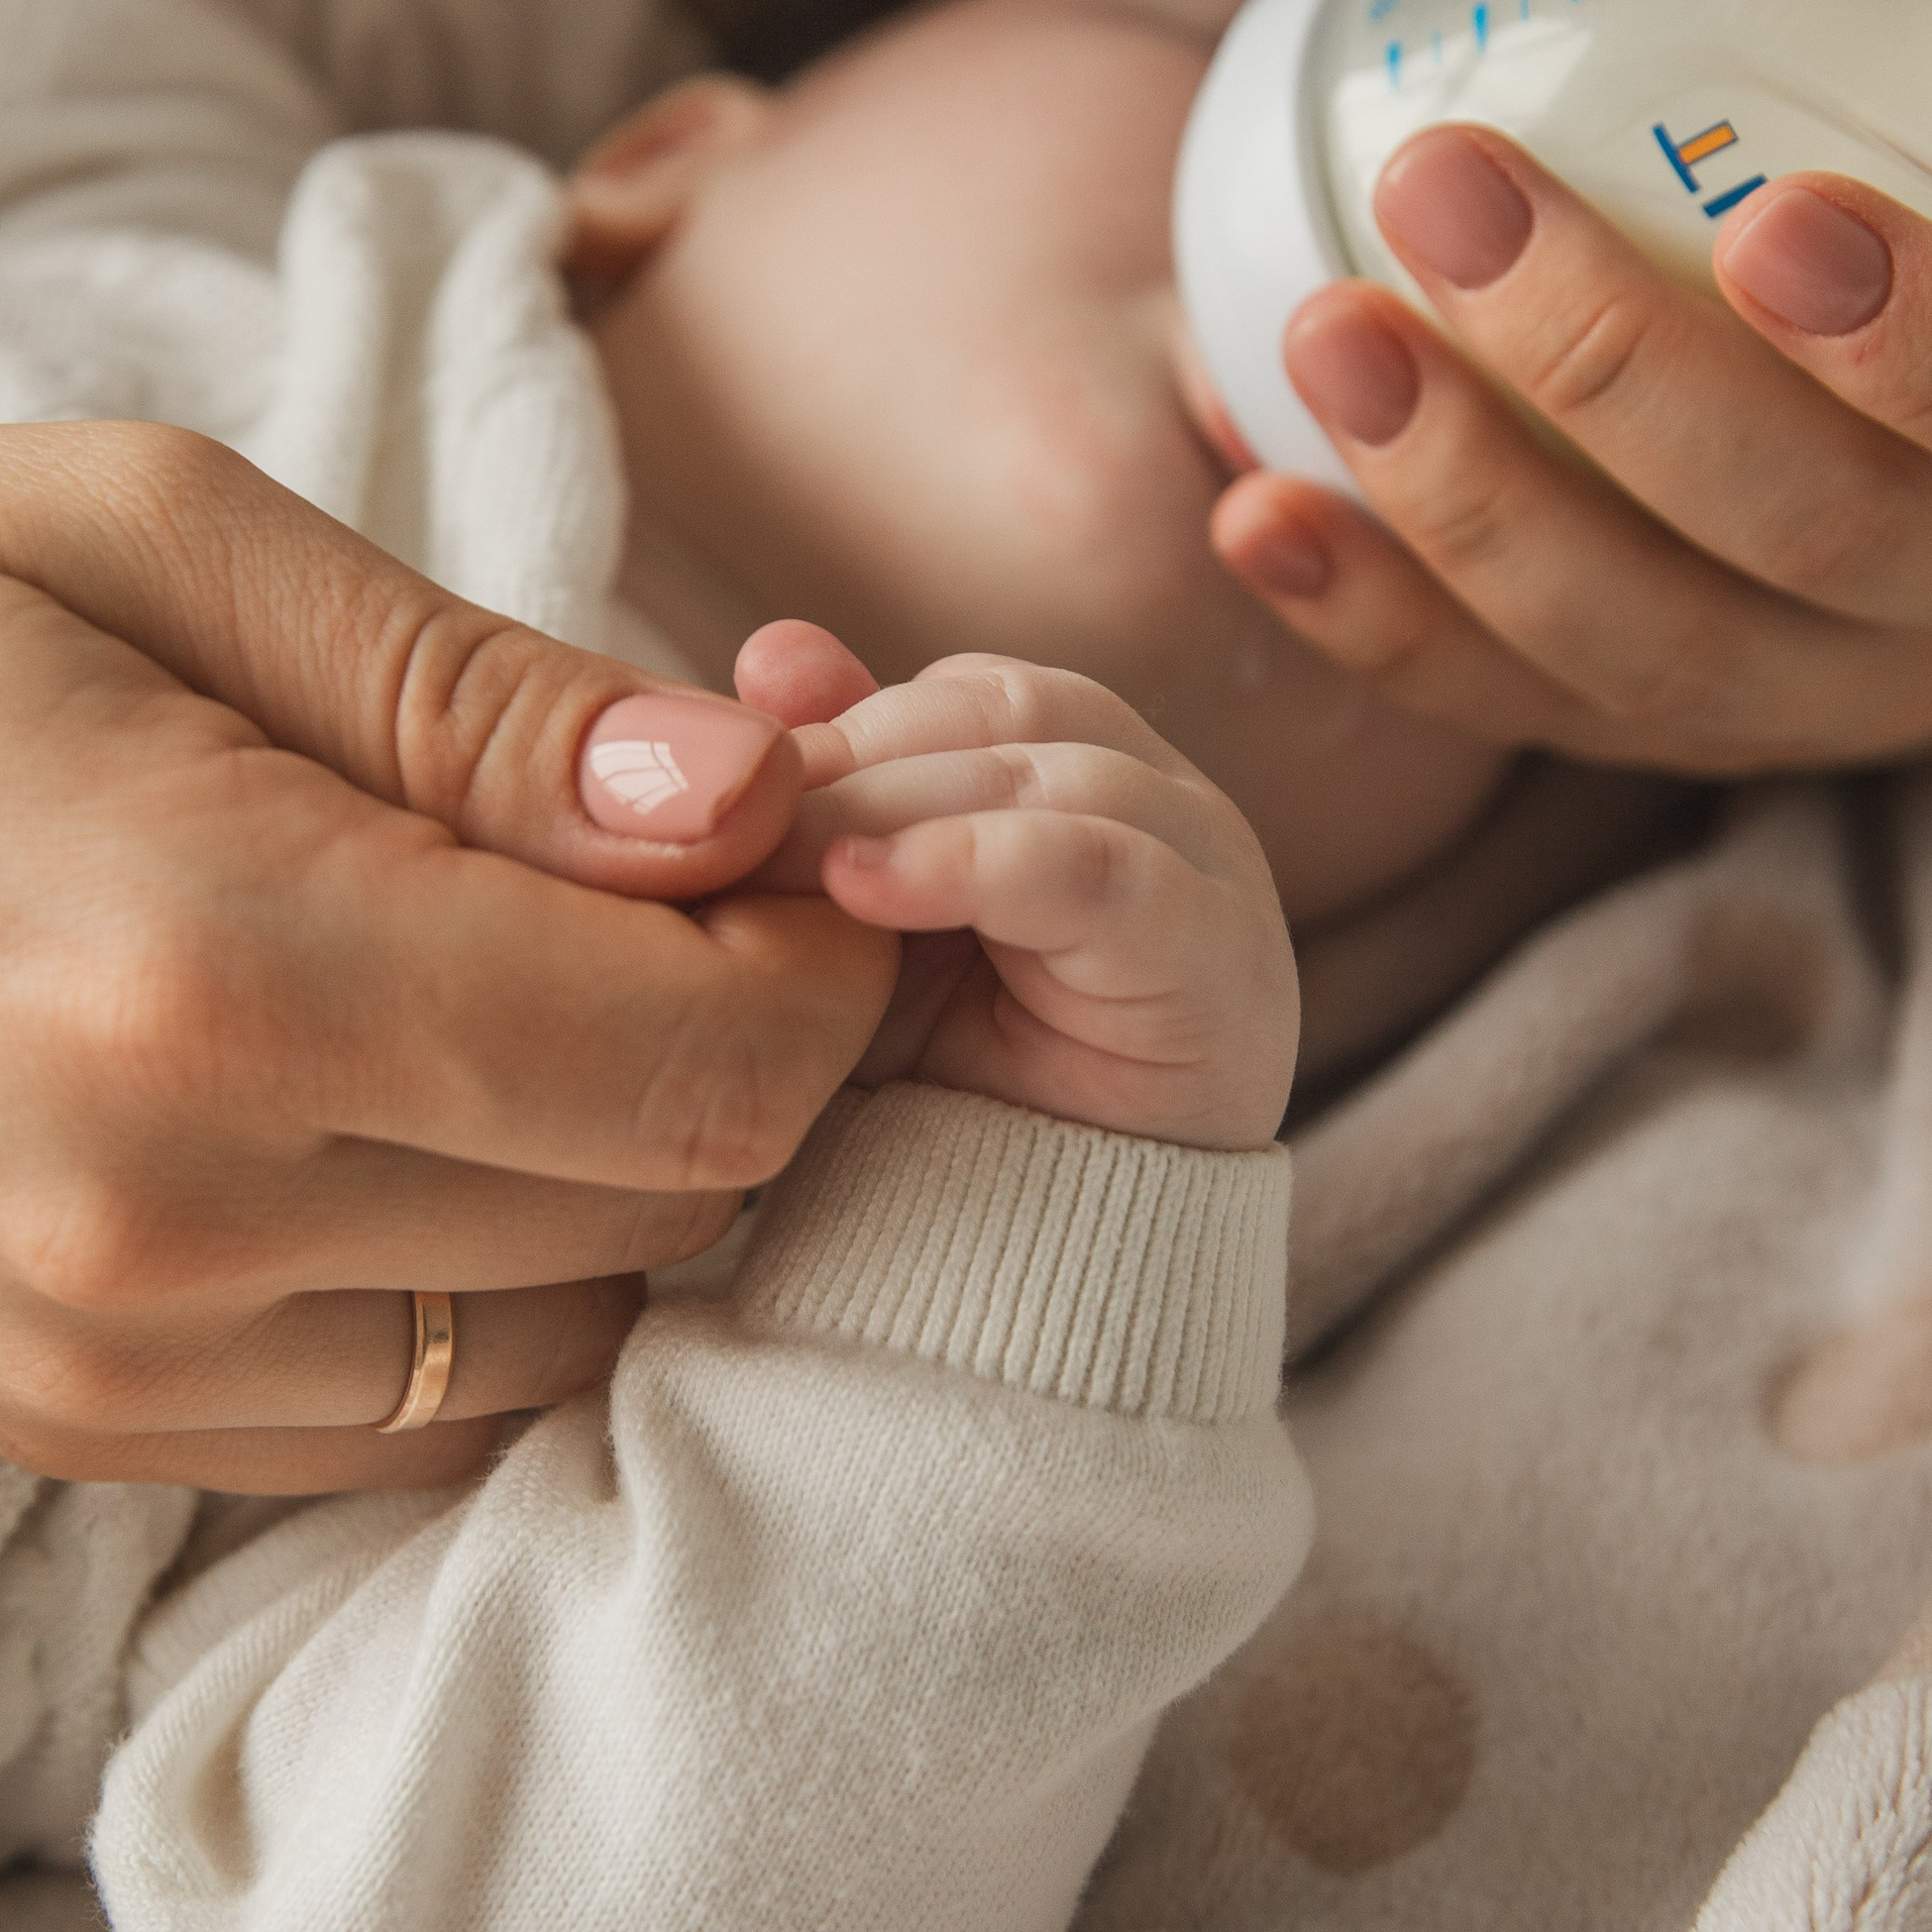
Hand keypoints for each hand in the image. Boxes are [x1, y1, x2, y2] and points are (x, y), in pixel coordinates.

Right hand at [0, 428, 896, 1489]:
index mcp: (208, 966)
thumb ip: (480, 693)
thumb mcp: (141, 532)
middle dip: (741, 1035)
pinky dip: (480, 1279)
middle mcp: (169, 1222)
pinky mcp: (62, 1430)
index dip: (822, 951)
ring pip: (566, 1331)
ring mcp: (107, 1365)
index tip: (791, 831)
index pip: (703, 1065)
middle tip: (678, 878)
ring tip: (524, 984)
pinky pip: (403, 1412)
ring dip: (619, 1170)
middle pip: (667, 1202)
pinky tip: (402, 1113)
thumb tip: (758, 798)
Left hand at [737, 623, 1298, 1150]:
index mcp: (1082, 780)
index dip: (830, 731)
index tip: (712, 793)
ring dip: (891, 811)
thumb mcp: (857, 936)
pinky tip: (862, 892)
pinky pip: (1095, 867)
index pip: (953, 694)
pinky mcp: (1220, 955)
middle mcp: (1163, 805)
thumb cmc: (939, 1103)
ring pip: (1045, 771)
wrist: (1027, 1283)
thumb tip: (773, 649)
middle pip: (997, 712)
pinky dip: (970, 861)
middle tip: (723, 832)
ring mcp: (1208, 872)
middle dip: (850, 766)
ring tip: (788, 871)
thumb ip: (829, 796)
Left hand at [1209, 128, 1931, 773]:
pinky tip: (1255, 516)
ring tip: (1328, 336)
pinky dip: (1380, 620)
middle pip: (1806, 529)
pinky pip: (1519, 708)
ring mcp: (1817, 688)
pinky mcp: (1665, 734)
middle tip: (1447, 198)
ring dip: (1466, 496)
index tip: (1774, 215)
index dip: (1928, 343)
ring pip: (1648, 640)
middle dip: (1607, 369)